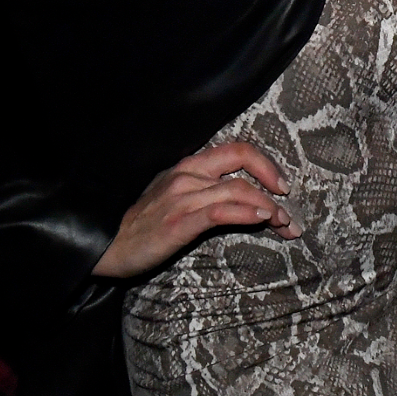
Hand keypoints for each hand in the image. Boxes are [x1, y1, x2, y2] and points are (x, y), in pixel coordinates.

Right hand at [92, 141, 301, 278]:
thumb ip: (208, 190)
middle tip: (288, 206)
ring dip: (269, 206)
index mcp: (190, 165)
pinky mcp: (180, 221)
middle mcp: (188, 174)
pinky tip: (262, 219)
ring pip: (239, 190)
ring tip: (283, 223)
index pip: (237, 150)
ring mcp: (184, 196)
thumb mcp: (178, 196)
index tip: (281, 184)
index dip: (265, 163)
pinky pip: (221, 211)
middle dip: (274, 180)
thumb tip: (248, 197)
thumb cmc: (146, 223)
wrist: (109, 245)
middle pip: (243, 163)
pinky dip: (247, 213)